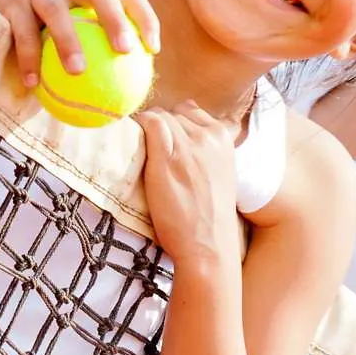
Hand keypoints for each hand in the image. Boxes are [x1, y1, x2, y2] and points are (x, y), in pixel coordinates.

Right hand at [0, 0, 159, 92]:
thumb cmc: (39, 38)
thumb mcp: (66, 44)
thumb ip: (92, 65)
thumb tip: (122, 108)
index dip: (145, 18)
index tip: (152, 51)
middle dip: (115, 17)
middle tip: (124, 51)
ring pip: (56, 10)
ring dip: (68, 40)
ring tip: (78, 71)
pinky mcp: (8, 0)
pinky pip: (21, 31)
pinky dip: (28, 58)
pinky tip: (33, 85)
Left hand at [134, 102, 243, 266]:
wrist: (207, 243)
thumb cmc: (210, 214)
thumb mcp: (220, 172)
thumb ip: (207, 148)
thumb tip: (185, 122)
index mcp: (224, 138)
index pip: (191, 111)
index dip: (174, 123)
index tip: (165, 139)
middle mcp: (208, 137)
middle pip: (173, 113)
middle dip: (161, 127)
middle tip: (152, 151)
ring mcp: (187, 146)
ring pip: (160, 116)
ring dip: (147, 130)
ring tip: (142, 151)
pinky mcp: (165, 157)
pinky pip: (149, 123)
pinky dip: (138, 126)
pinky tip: (131, 140)